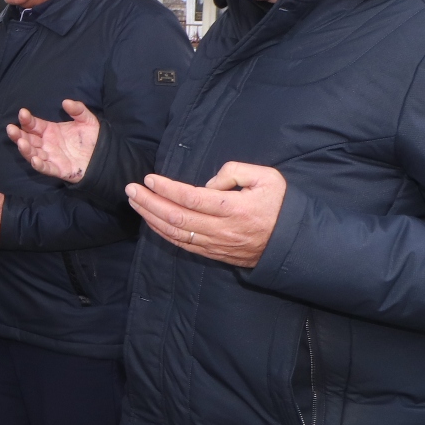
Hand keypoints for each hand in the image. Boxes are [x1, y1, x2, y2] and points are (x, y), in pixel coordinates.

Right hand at [9, 100, 98, 183]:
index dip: (27, 119)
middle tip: (10, 129)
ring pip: (33, 153)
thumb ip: (78, 110)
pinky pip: (46, 168)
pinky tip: (34, 159)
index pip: (33, 124)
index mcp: (50, 130)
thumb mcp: (87, 120)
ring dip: (25, 149)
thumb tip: (66, 101)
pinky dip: (39, 165)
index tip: (22, 113)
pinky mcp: (58, 169)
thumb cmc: (92, 138)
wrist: (104, 156)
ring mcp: (50, 157)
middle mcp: (46, 143)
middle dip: (18, 134)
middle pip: (28, 139)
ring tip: (20, 143)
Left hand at [126, 162, 286, 267]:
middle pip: (176, 218)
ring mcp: (216, 244)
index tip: (150, 179)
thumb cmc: (280, 205)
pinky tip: (151, 221)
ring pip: (175, 233)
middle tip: (131, 189)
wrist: (293, 242)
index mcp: (234, 208)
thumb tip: (207, 183)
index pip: (191, 199)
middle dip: (149, 203)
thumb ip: (234, 171)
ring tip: (134, 202)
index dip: (167, 189)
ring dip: (151, 217)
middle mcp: (222, 229)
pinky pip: (183, 245)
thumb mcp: (266, 178)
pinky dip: (162, 233)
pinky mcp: (214, 254)